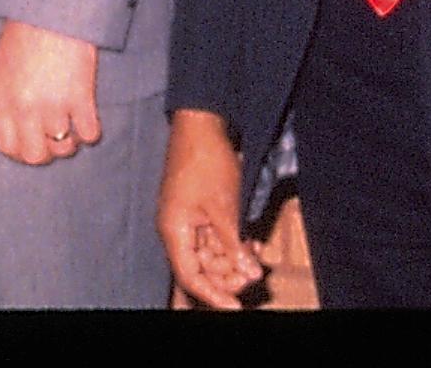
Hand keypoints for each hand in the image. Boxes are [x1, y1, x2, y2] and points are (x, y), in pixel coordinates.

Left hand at [0, 17, 100, 165]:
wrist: (52, 8)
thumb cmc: (25, 30)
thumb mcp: (3, 64)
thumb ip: (7, 96)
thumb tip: (18, 123)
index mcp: (1, 96)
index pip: (7, 146)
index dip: (21, 151)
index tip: (32, 143)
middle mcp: (24, 106)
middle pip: (35, 156)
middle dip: (47, 152)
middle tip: (54, 138)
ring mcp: (52, 104)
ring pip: (63, 148)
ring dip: (70, 141)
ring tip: (71, 124)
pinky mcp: (80, 97)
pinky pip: (88, 133)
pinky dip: (90, 130)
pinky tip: (88, 115)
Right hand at [157, 108, 260, 307]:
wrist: (201, 123)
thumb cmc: (206, 160)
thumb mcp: (224, 207)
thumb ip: (233, 244)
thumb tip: (247, 273)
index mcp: (174, 230)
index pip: (190, 276)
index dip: (213, 294)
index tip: (237, 306)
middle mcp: (177, 229)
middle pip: (201, 268)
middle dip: (228, 275)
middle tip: (254, 274)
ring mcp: (188, 219)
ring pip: (210, 254)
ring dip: (233, 259)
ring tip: (256, 254)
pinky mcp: (199, 210)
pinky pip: (215, 237)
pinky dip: (232, 243)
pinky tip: (251, 242)